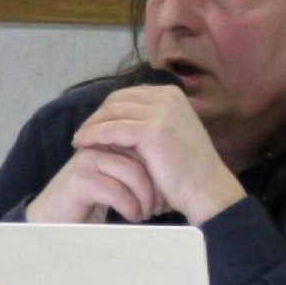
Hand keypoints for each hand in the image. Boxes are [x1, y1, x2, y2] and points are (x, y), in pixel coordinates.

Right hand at [24, 146, 159, 223]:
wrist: (55, 222)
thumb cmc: (91, 204)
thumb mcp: (119, 183)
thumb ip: (138, 170)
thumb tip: (177, 173)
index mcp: (110, 140)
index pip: (146, 145)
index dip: (161, 170)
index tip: (169, 194)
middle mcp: (99, 145)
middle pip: (143, 157)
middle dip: (156, 185)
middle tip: (161, 207)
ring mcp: (88, 159)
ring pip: (133, 173)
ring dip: (145, 199)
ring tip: (146, 214)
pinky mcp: (80, 179)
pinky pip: (117, 190)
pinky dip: (130, 207)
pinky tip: (133, 217)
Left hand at [71, 84, 245, 224]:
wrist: (206, 190)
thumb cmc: (188, 171)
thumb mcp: (171, 134)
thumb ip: (150, 122)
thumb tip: (118, 119)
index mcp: (172, 94)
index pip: (128, 95)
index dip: (107, 110)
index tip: (93, 125)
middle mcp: (167, 96)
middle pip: (117, 100)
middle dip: (97, 116)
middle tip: (82, 133)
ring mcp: (161, 111)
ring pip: (112, 113)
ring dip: (91, 126)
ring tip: (79, 140)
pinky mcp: (152, 129)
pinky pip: (112, 129)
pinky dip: (93, 135)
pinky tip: (82, 144)